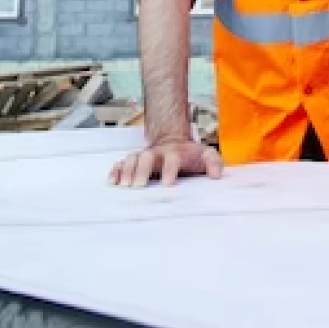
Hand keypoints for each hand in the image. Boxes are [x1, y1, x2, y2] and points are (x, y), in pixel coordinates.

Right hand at [108, 137, 223, 187]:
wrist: (174, 141)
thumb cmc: (191, 154)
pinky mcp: (134, 161)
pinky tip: (112, 182)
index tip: (167, 184)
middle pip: (147, 157)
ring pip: (133, 159)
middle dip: (142, 170)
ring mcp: (144, 156)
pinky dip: (116, 171)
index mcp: (175, 153)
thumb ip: (214, 162)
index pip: (173, 159)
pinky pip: (122, 164)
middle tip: (139, 186)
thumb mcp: (206, 155)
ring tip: (123, 186)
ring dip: (127, 171)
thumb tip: (217, 175)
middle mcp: (157, 153)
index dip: (170, 170)